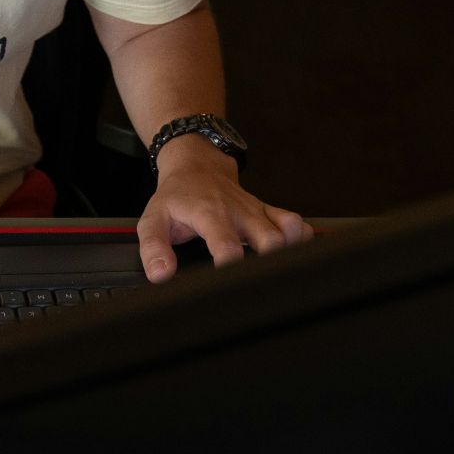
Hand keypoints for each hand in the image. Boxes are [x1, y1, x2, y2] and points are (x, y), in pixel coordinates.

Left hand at [137, 137, 311, 281]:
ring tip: (276, 275)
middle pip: (271, 242)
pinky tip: (292, 256)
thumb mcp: (153, 220)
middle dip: (269, 266)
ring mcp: (258, 212)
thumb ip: (153, 248)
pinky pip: (296, 224)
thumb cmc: (176, 197)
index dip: (231, 269)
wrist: (196, 166)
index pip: (228, 245)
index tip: (228, 286)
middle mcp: (240, 213)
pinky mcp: (270, 212)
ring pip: (289, 233)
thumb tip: (161, 274)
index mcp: (211, 215)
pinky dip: (301, 240)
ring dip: (288, 255)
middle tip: (257, 286)